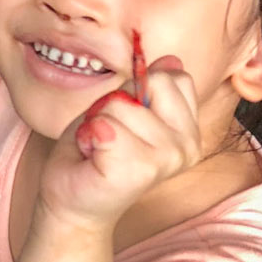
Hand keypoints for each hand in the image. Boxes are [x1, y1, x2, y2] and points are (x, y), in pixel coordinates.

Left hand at [37, 55, 201, 229]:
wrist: (72, 200)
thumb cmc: (96, 152)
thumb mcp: (125, 108)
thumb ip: (150, 87)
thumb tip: (172, 61)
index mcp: (189, 132)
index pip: (175, 78)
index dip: (138, 90)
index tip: (126, 120)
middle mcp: (187, 147)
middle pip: (151, 83)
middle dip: (117, 103)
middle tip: (109, 135)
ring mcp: (166, 160)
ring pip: (121, 105)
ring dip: (99, 122)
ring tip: (100, 148)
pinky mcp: (139, 170)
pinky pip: (105, 126)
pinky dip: (90, 136)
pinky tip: (94, 157)